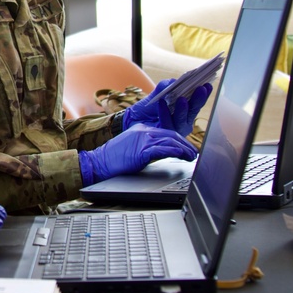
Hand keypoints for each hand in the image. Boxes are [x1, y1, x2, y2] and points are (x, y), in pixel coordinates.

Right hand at [79, 124, 197, 185]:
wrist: (99, 162)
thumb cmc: (114, 159)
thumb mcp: (133, 147)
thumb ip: (146, 146)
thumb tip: (162, 153)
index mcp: (141, 129)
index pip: (166, 131)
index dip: (180, 140)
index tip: (187, 147)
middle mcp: (143, 131)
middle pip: (171, 135)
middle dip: (185, 144)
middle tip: (193, 153)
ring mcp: (142, 139)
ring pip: (170, 141)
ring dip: (184, 149)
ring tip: (191, 157)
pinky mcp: (141, 150)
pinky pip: (162, 149)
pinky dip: (175, 151)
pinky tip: (181, 155)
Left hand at [122, 81, 212, 136]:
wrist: (131, 122)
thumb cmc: (146, 110)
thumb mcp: (155, 95)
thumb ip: (164, 88)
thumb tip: (174, 81)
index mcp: (185, 112)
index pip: (196, 103)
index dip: (203, 94)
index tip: (208, 84)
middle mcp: (183, 122)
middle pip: (193, 111)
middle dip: (197, 100)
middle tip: (201, 88)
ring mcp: (175, 130)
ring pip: (182, 120)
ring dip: (182, 109)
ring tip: (182, 99)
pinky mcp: (164, 136)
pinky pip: (166, 124)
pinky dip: (164, 113)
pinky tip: (162, 103)